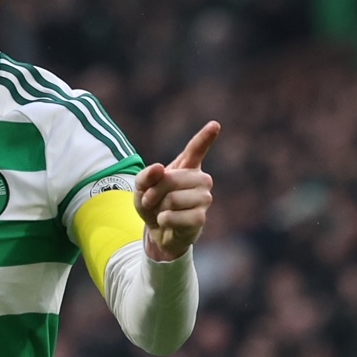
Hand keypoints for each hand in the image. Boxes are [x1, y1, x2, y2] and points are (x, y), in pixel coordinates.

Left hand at [133, 121, 219, 262]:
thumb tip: (160, 169)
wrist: (158, 232)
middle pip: (170, 179)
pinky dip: (164, 221)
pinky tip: (168, 222)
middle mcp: (201, 179)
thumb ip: (146, 175)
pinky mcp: (201, 217)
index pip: (196, 149)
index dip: (205, 137)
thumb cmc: (153, 204)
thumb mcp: (141, 188)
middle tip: (151, 201)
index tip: (215, 125)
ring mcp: (204, 198)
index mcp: (187, 167)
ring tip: (162, 212)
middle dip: (153, 193)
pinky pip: (176, 216)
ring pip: (173, 199)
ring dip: (159, 209)